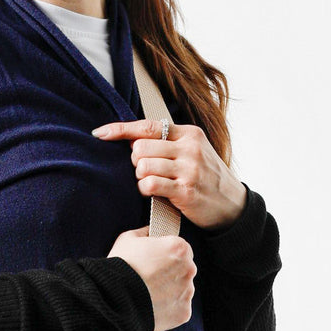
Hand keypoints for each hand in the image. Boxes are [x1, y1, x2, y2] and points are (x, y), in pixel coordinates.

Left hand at [91, 120, 246, 231]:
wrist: (231, 204)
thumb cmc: (205, 178)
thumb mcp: (192, 152)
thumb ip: (166, 144)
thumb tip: (131, 140)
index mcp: (188, 133)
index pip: (146, 126)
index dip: (119, 129)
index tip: (99, 133)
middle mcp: (189, 148)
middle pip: (139, 148)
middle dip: (135, 162)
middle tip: (145, 171)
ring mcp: (189, 168)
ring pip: (142, 166)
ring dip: (140, 178)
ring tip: (153, 183)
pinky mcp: (185, 190)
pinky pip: (149, 185)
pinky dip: (145, 190)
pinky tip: (154, 193)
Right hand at [108, 225, 196, 330]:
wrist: (112, 299)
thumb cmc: (119, 266)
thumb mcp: (127, 239)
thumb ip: (144, 233)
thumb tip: (149, 232)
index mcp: (180, 248)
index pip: (180, 250)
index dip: (165, 256)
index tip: (153, 262)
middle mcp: (189, 269)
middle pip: (183, 270)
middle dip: (169, 274)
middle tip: (148, 280)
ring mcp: (187, 293)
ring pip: (181, 290)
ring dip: (169, 292)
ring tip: (147, 295)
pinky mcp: (183, 313)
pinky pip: (178, 309)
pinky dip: (167, 310)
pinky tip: (151, 307)